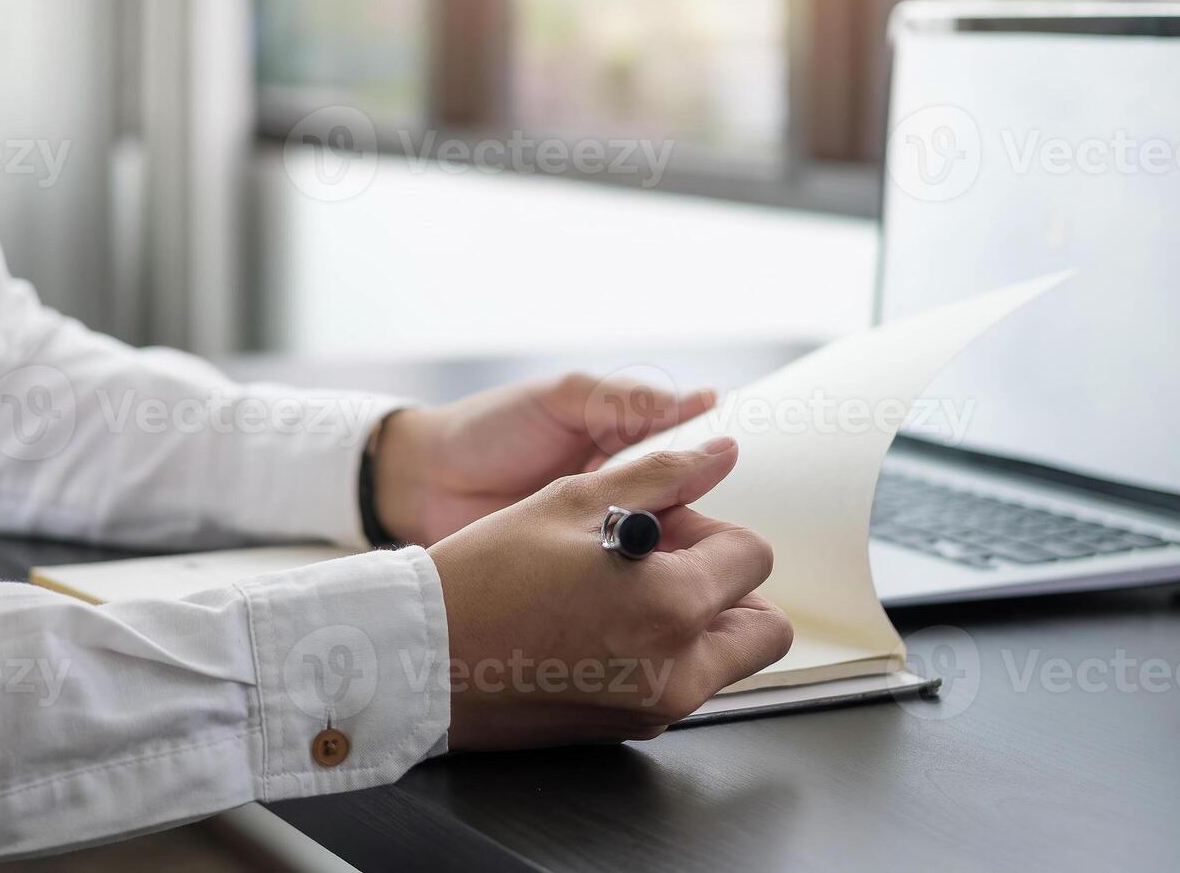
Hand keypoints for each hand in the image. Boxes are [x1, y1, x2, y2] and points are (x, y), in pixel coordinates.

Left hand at [372, 373, 715, 544]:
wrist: (421, 483)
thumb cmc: (486, 430)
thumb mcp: (558, 398)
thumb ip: (622, 399)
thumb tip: (698, 401)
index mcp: (616, 433)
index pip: (680, 438)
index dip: (712, 448)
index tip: (744, 455)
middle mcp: (617, 482)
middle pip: (679, 495)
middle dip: (703, 508)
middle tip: (730, 522)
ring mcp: (601, 528)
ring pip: (658, 538)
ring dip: (680, 546)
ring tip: (707, 556)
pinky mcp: (581, 568)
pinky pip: (625, 572)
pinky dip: (647, 577)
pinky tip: (669, 584)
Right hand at [428, 437, 792, 747]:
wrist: (416, 660)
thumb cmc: (483, 578)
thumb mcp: (573, 501)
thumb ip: (661, 475)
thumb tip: (721, 450)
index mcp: (671, 606)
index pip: (753, 557)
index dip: (709, 530)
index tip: (663, 528)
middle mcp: (676, 669)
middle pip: (764, 625)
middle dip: (725, 584)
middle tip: (662, 564)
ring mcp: (655, 708)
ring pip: (725, 659)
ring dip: (696, 620)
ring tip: (624, 594)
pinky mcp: (628, 729)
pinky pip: (680, 684)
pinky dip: (662, 653)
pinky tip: (599, 626)